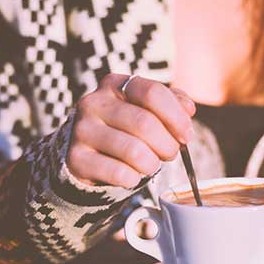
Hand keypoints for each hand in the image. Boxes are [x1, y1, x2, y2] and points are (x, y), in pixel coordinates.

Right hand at [67, 74, 195, 188]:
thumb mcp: (145, 109)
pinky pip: (118, 173)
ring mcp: (82, 130)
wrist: (86, 153)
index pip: (152, 93)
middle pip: (145, 124)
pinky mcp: (76, 158)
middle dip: (167, 145)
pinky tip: (132, 175)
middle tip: (170, 154)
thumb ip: (170, 103)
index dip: (176, 117)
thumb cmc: (124, 129)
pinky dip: (133, 178)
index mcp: (114, 85)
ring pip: (134, 151)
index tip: (186, 135)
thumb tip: (187, 109)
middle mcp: (94, 103)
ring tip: (151, 165)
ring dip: (152, 164)